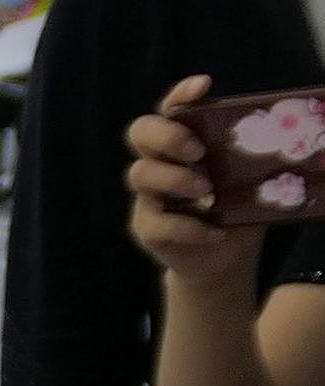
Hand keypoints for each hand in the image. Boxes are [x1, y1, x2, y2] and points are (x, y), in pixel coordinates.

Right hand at [129, 77, 255, 284]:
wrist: (224, 257)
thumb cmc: (239, 207)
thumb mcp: (252, 175)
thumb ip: (255, 154)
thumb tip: (290, 134)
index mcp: (183, 143)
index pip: (171, 108)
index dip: (181, 94)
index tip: (205, 85)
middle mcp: (160, 162)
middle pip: (139, 131)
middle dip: (167, 136)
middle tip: (198, 151)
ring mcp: (149, 195)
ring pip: (140, 174)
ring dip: (176, 180)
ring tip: (208, 194)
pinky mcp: (146, 227)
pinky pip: (159, 223)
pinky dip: (189, 228)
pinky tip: (215, 232)